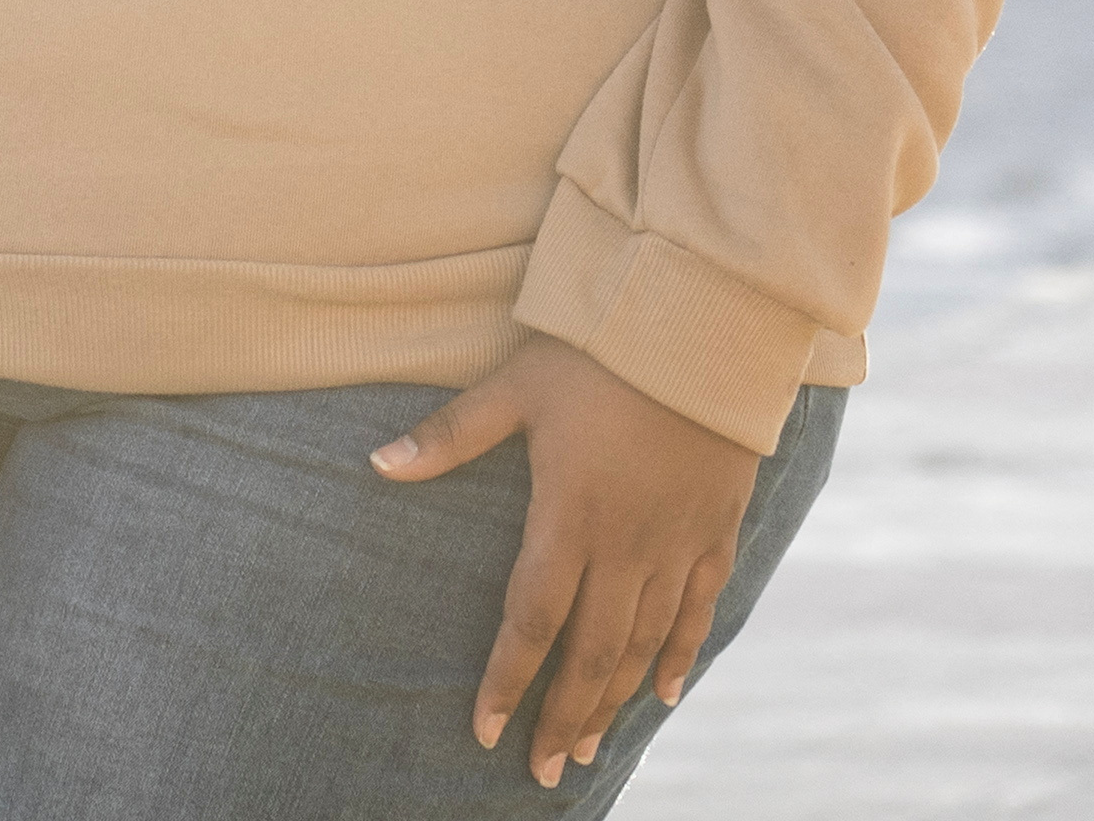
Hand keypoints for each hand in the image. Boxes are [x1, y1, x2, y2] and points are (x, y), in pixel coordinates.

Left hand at [368, 334, 759, 789]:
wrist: (705, 323)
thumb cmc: (598, 349)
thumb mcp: (515, 386)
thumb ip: (449, 436)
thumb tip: (377, 466)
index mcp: (569, 516)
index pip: (530, 620)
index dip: (506, 680)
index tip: (483, 730)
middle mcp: (626, 544)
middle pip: (590, 653)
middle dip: (563, 716)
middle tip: (543, 771)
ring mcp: (677, 542)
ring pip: (643, 644)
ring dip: (613, 702)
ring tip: (589, 748)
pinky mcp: (716, 529)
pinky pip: (698, 609)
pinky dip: (680, 656)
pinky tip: (661, 696)